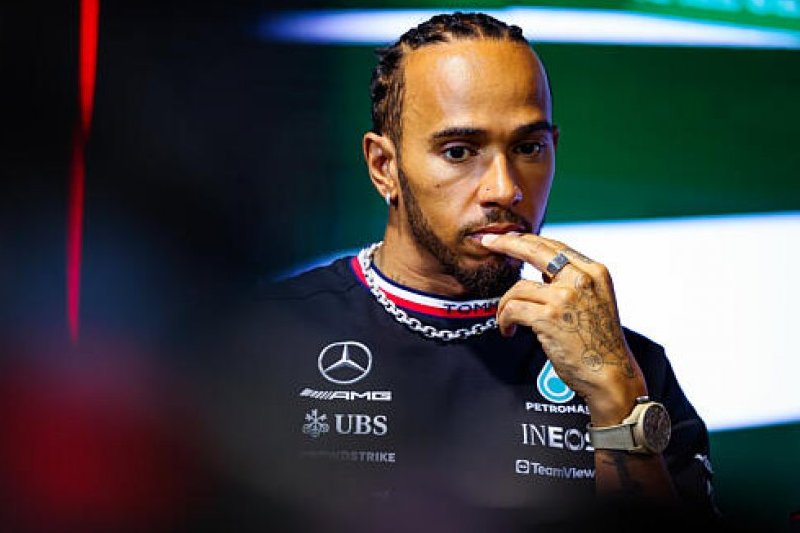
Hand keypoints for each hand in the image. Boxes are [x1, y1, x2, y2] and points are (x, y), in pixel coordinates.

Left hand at [481, 233, 646, 425]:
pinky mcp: (549, 317)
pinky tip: (508, 330)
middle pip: (534, 250)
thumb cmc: (598, 344)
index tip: (507, 237)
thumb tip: (540, 270)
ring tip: (507, 320)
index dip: (527, 240)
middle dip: (506, 243)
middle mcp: (582, 279)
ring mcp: (565, 296)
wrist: (611, 375)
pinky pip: (512, 309)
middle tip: (486, 241)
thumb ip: (570, 282)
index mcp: (594, 272)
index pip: (554, 246)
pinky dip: (504, 319)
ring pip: (518, 288)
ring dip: (505, 305)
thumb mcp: (594, 301)